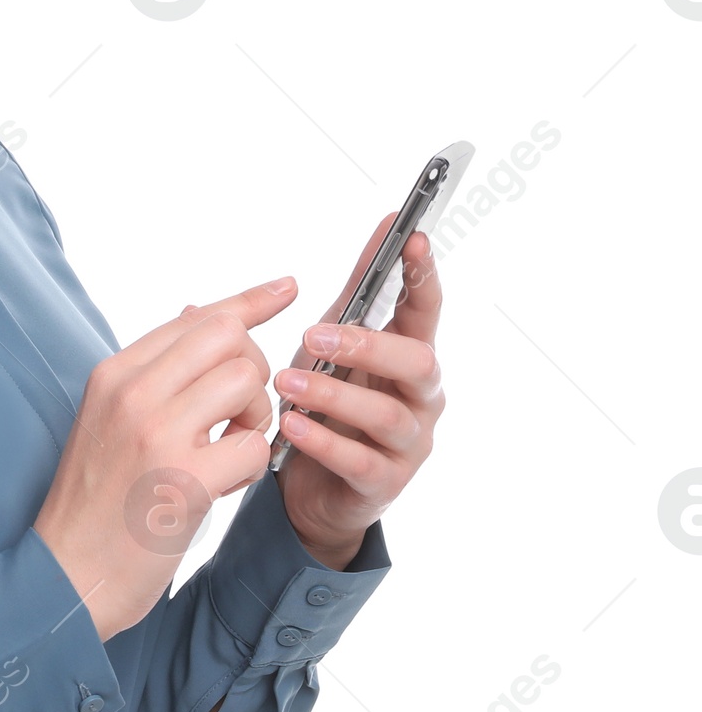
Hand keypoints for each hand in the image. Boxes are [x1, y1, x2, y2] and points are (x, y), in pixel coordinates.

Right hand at [34, 276, 294, 641]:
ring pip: (247, 382)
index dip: (249, 301)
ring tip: (228, 450)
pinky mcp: (183, 481)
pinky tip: (224, 484)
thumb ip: (153, 372)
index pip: (196, 317)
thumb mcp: (108, 419)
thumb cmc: (94, 501)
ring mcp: (156, 434)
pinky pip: (253, 444)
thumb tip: (196, 314)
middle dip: (254, 367)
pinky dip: (252, 465)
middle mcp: (132, 393)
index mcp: (113, 374)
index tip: (287, 287)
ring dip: (256, 417)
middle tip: (240, 412)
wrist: (67, 573)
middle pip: (227, 337)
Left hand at [267, 216, 445, 567]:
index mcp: (409, 354)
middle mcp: (421, 396)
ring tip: (285, 383)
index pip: (426, 309)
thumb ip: (360, 290)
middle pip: (418, 362)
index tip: (412, 237)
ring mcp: (409, 442)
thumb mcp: (338, 342)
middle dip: (367, 344)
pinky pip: (359, 461)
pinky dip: (322, 441)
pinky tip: (290, 426)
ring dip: (333, 394)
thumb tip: (386, 223)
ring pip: (387, 414)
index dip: (423, 274)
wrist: (309, 488)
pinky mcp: (385, 483)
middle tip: (312, 335)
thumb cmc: (329, 403)